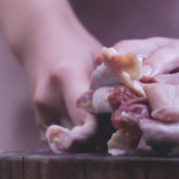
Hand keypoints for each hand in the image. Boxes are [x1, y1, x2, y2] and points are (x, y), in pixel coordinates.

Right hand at [0, 0, 102, 132]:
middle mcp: (48, 95)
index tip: (110, 137)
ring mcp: (39, 107)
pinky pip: (53, 135)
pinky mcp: (36, 115)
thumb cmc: (76, 43)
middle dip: (90, 142)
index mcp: (67, 77)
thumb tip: (142, 92)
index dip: (96, 132)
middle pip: (71, 134)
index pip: (82, 115)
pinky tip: (81, 134)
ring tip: (100, 137)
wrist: (37, 35)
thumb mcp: (100, 52)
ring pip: (61, 136)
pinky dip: (67, 137)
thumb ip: (115, 73)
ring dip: (80, 138)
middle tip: (111, 143)